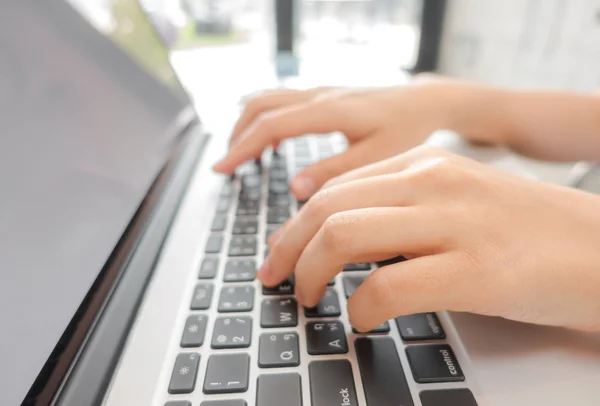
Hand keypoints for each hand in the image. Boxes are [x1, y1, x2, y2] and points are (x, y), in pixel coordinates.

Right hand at [213, 80, 458, 199]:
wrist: (423, 100)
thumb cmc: (406, 129)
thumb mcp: (376, 156)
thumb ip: (335, 172)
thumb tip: (295, 189)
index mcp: (328, 110)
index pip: (270, 125)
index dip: (241, 148)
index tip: (222, 170)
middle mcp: (319, 95)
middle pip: (260, 106)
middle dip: (236, 136)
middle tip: (224, 167)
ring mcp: (320, 92)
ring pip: (268, 99)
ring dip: (247, 125)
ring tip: (239, 156)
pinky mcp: (324, 96)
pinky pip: (282, 102)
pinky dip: (264, 120)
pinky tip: (268, 143)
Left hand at [260, 146, 599, 331]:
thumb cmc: (527, 232)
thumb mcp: (455, 200)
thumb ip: (400, 209)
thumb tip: (338, 237)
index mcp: (424, 165)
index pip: (333, 189)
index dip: (293, 226)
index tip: (279, 253)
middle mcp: (433, 183)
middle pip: (326, 209)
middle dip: (286, 249)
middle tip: (276, 280)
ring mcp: (455, 223)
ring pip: (344, 236)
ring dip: (311, 273)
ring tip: (309, 300)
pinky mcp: (477, 271)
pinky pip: (388, 286)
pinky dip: (360, 308)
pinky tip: (361, 320)